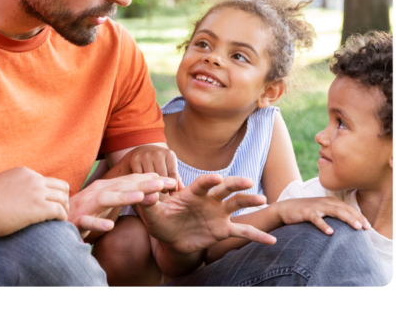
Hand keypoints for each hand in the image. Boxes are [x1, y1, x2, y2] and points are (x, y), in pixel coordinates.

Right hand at [0, 167, 69, 237]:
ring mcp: (37, 192)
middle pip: (61, 186)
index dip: (50, 194)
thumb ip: (9, 189)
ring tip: (61, 221)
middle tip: (59, 213)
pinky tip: (59, 225)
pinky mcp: (38, 208)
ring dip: (65, 210)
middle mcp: (34, 179)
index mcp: (24, 173)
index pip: (46, 181)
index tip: (49, 205)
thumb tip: (6, 199)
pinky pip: (60, 211)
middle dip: (63, 199)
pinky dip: (62, 218)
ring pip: (64, 198)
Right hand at [68, 174, 175, 238]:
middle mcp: (98, 192)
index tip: (172, 180)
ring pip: (107, 199)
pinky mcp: (76, 220)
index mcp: (107, 187)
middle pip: (123, 185)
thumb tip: (149, 190)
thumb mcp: (108, 202)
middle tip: (166, 183)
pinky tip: (110, 226)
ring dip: (124, 197)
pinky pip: (87, 222)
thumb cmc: (86, 211)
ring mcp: (87, 205)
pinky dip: (98, 224)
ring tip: (142, 197)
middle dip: (145, 184)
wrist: (55, 220)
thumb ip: (125, 195)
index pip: (132, 181)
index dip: (152, 179)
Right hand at [124, 146, 180, 191]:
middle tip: (162, 192)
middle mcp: (157, 153)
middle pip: (162, 176)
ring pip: (150, 177)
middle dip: (163, 187)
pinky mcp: (135, 159)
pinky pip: (139, 176)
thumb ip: (176, 179)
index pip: (173, 174)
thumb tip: (182, 191)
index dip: (173, 187)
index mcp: (169, 154)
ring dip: (152, 186)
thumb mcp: (169, 166)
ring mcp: (145, 155)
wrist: (142, 150)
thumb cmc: (159, 162)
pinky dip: (141, 182)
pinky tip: (143, 185)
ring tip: (154, 190)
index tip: (171, 193)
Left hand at [137, 175, 275, 254]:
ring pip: (236, 205)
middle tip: (247, 181)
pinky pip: (242, 232)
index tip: (216, 178)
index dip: (209, 180)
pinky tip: (272, 240)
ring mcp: (218, 214)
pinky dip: (257, 235)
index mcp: (192, 193)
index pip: (203, 183)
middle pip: (225, 189)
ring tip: (262, 199)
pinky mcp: (223, 230)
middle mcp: (209, 200)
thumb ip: (148, 201)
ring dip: (249, 201)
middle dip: (235, 184)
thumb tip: (146, 193)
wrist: (170, 237)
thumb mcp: (150, 212)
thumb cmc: (160, 219)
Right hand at [274, 197, 370, 234]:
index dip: (359, 216)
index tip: (368, 227)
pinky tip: (330, 232)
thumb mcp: (321, 210)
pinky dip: (324, 225)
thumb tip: (348, 224)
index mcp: (329, 201)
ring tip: (356, 227)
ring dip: (347, 219)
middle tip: (366, 228)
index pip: (348, 207)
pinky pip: (316, 218)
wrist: (285, 208)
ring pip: (335, 211)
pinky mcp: (306, 212)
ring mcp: (315, 206)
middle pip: (344, 208)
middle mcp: (324, 202)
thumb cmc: (306, 211)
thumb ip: (333, 214)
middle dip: (357, 217)